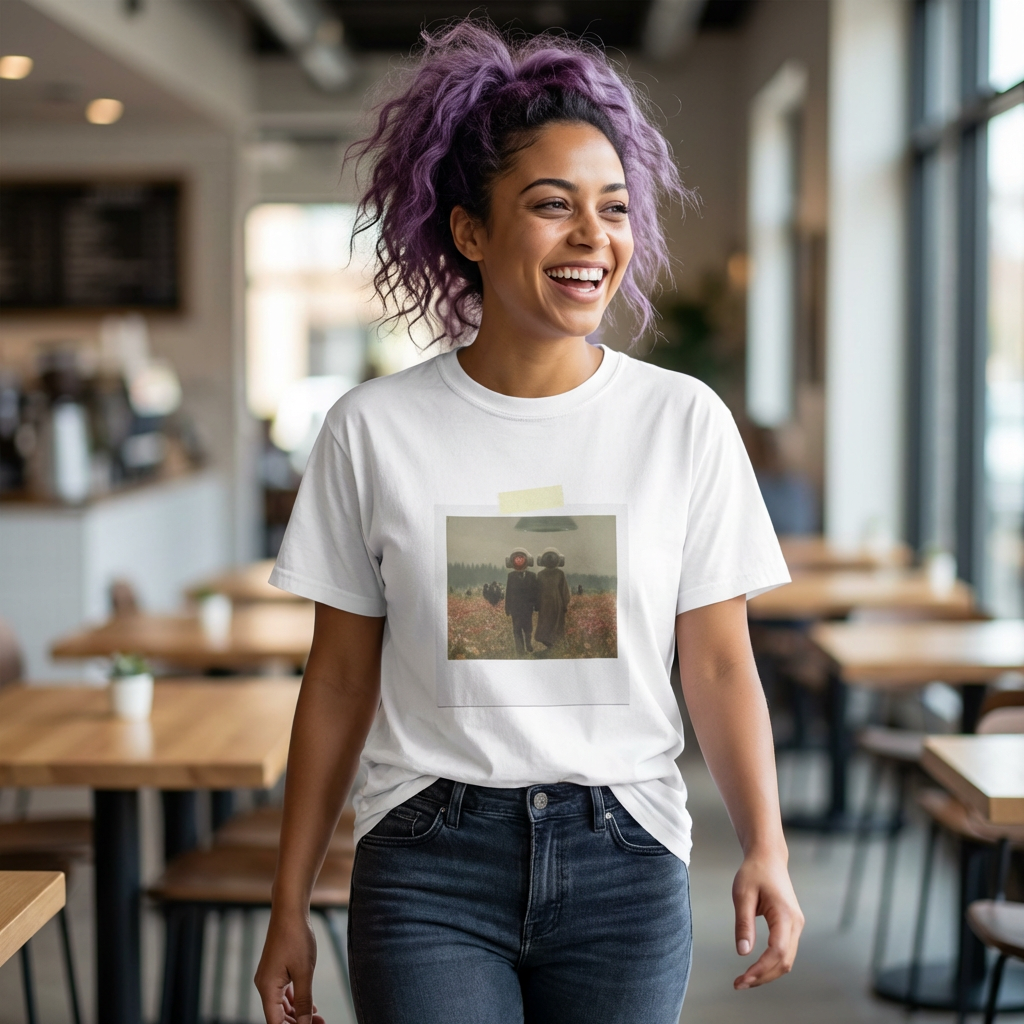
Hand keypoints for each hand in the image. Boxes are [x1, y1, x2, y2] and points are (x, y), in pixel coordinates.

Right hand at [255, 912, 325, 1023]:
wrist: (290, 911)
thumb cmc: (296, 938)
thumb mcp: (304, 973)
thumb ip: (304, 1001)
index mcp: (267, 989)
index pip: (276, 1023)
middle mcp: (264, 986)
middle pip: (278, 1016)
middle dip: (298, 1022)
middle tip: (320, 1023)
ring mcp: (269, 978)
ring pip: (282, 1006)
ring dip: (299, 1013)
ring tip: (319, 1018)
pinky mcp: (275, 971)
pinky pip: (283, 993)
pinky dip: (295, 1001)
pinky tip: (310, 1005)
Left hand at [731, 850, 803, 989]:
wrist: (768, 858)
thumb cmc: (754, 872)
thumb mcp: (742, 894)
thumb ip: (743, 924)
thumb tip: (743, 952)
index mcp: (785, 914)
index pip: (777, 951)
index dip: (761, 969)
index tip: (743, 979)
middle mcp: (796, 923)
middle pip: (784, 961)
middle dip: (763, 976)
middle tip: (739, 984)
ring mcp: (796, 925)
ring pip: (787, 960)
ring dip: (767, 973)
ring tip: (745, 980)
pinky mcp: (791, 926)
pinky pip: (785, 952)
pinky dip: (771, 964)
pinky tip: (755, 968)